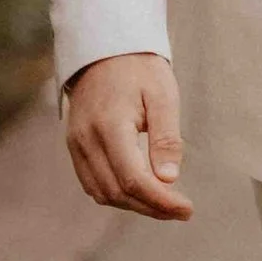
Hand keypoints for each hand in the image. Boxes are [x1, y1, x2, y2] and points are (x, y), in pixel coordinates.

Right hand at [62, 52, 192, 220]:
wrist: (104, 49)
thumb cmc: (139, 70)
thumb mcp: (163, 97)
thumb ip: (166, 138)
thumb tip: (169, 179)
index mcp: (109, 126)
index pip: (133, 179)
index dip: (161, 201)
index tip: (187, 209)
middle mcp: (85, 139)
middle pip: (117, 192)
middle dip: (151, 207)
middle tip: (181, 211)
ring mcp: (75, 144)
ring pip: (102, 192)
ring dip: (134, 205)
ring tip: (165, 204)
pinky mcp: (74, 146)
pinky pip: (92, 182)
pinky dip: (116, 194)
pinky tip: (141, 192)